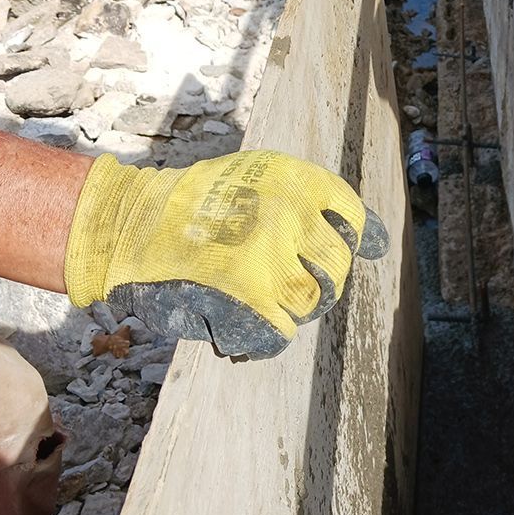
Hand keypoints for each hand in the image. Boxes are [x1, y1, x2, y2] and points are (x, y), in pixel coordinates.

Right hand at [63, 151, 388, 359]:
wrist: (134, 223)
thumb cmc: (204, 202)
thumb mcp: (265, 178)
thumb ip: (322, 206)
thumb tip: (379, 244)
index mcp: (297, 181)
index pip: (354, 220)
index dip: (346, 242)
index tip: (319, 251)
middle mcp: (289, 215)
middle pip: (337, 268)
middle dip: (319, 282)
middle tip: (284, 278)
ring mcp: (267, 258)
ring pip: (312, 303)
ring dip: (292, 308)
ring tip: (258, 295)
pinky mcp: (243, 299)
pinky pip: (280, 335)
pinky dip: (263, 335)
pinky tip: (241, 317)